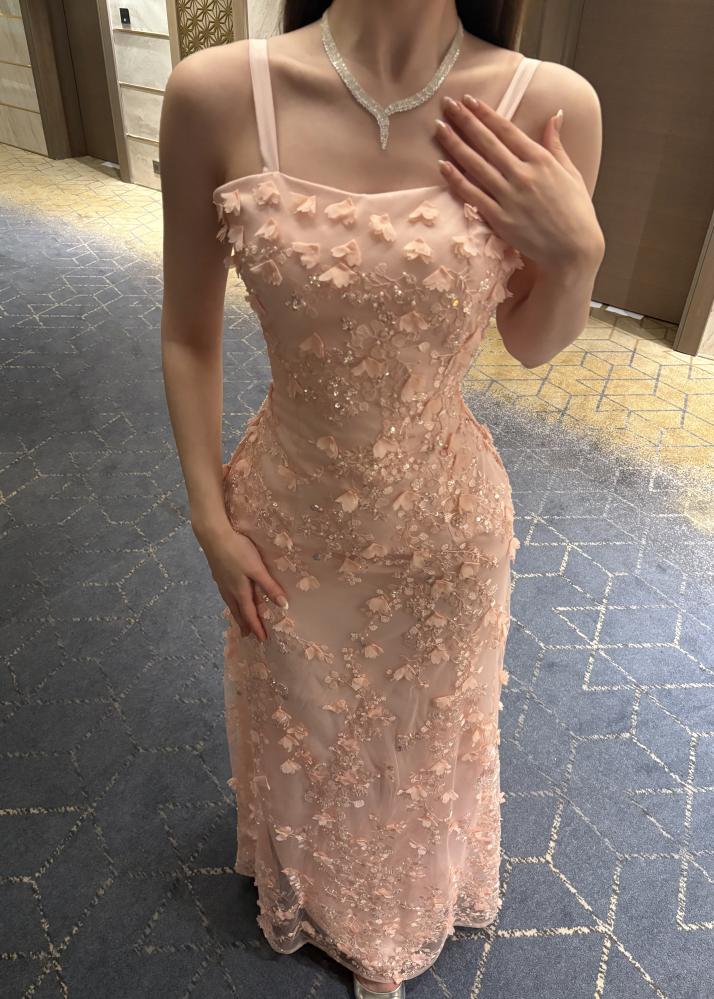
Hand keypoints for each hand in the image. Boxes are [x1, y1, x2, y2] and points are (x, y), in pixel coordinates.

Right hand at [196, 523, 288, 641]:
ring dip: (236, 614)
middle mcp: (229, 590)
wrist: (213, 535)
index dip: (256, 627)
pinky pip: (226, 595)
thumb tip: (283, 606)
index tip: (262, 640)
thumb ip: (269, 586)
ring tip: (239, 621)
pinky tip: (230, 597)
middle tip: (247, 636)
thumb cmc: (238, 550)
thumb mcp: (257, 569)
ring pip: (230, 603)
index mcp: (240, 591)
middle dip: (244, 624)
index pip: (249, 614)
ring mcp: (221, 582)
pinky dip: (231, 603)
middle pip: (237, 612)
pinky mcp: (218, 573)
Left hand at [435, 94, 604, 271]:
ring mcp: (509, 197)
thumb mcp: (570, 172)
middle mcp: (523, 175)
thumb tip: (554, 115)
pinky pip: (473, 195)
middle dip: (465, 121)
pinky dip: (456, 180)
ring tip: (439, 128)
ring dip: (455, 145)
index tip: (469, 100)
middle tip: (447, 104)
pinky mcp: (500, 219)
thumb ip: (556, 144)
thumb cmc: (575, 211)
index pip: (507, 131)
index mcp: (541, 160)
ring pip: (476, 166)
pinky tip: (443, 165)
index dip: (486, 114)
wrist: (573, 249)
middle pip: (487, 143)